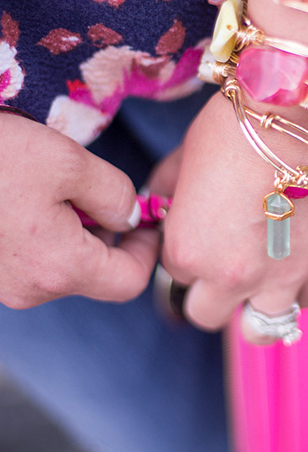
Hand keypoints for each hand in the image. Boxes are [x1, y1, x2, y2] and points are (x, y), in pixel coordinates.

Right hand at [0, 117, 158, 308]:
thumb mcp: (68, 161)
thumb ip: (115, 194)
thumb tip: (131, 216)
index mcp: (59, 267)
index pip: (128, 282)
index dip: (146, 249)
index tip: (149, 218)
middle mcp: (30, 289)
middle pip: (94, 275)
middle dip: (106, 236)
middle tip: (96, 191)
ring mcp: (2, 285)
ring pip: (61, 266)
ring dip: (72, 231)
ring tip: (49, 186)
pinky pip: (30, 259)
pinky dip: (41, 232)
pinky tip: (24, 196)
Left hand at [161, 92, 307, 335]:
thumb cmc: (242, 121)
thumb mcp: (187, 153)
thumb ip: (171, 190)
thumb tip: (164, 203)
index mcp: (189, 250)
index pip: (174, 273)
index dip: (186, 247)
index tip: (200, 227)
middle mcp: (233, 276)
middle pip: (207, 314)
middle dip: (210, 290)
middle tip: (224, 257)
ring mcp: (283, 277)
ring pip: (259, 326)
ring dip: (255, 303)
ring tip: (262, 271)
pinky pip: (307, 300)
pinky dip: (300, 286)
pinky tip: (297, 257)